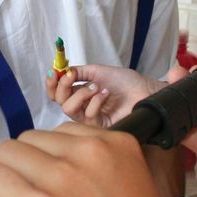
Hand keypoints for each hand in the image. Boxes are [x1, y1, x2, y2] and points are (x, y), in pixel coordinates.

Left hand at [0, 123, 196, 196]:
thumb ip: (101, 176)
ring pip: (5, 154)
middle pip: (29, 141)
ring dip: (0, 175)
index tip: (43, 180)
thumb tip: (60, 183)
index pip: (61, 134)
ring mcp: (60, 176)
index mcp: (116, 144)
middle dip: (22, 166)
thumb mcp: (133, 191)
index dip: (46, 158)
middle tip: (22, 194)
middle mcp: (88, 151)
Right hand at [44, 64, 165, 127]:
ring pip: (68, 109)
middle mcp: (82, 105)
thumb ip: (79, 72)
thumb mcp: (98, 71)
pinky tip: (106, 95)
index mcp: (80, 91)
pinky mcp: (98, 126)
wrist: (144, 91)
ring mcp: (89, 116)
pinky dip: (95, 101)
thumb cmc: (126, 82)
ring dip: (80, 93)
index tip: (53, 71)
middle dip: (62, 86)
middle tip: (72, 76)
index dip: (51, 83)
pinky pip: (87, 115)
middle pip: (58, 101)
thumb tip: (62, 71)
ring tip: (97, 87)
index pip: (57, 91)